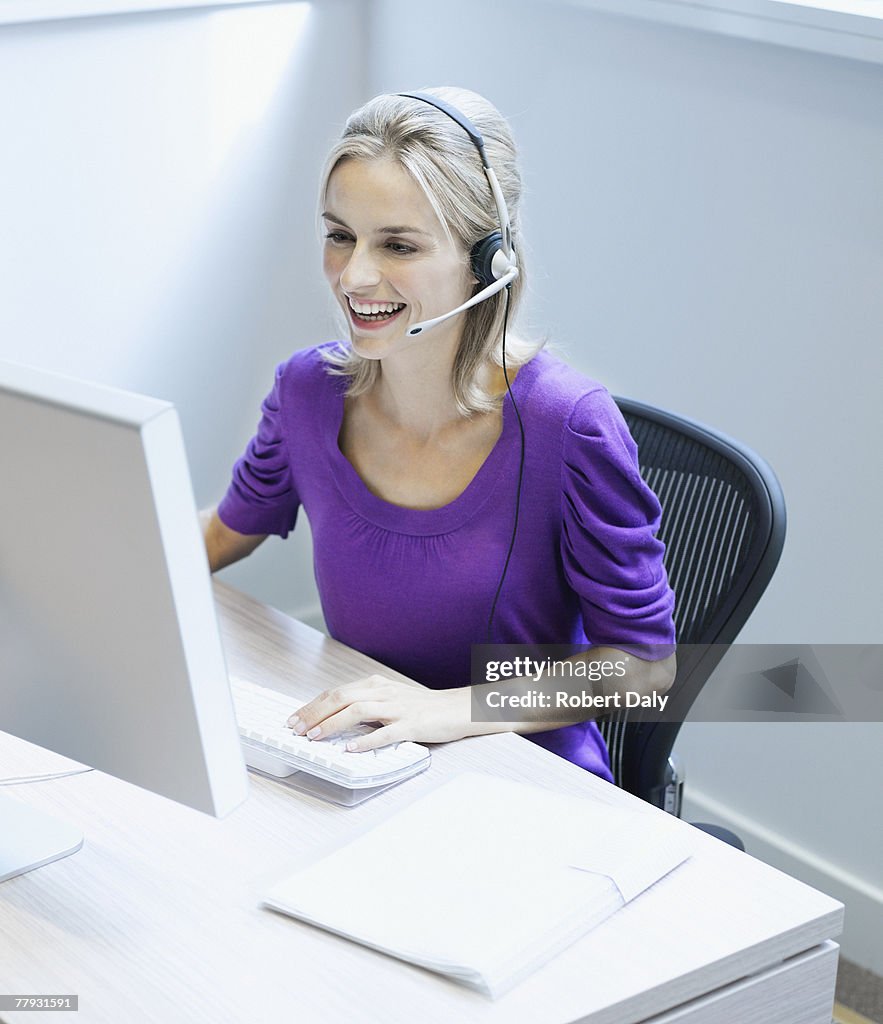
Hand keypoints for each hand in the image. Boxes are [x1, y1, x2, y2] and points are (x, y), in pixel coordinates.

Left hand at [287, 675, 465, 751]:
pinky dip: (366, 741)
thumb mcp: (388, 699)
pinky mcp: (411, 725)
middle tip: (296, 729)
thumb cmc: (421, 707)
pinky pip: (385, 732)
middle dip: (314, 713)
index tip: (294, 719)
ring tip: (316, 736)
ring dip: (333, 724)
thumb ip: (363, 705)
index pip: (336, 693)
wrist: (456, 709)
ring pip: (358, 711)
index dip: (312, 705)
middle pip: (341, 698)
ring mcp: (397, 708)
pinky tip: (351, 748)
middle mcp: (383, 693)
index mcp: (375, 685)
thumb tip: (332, 719)